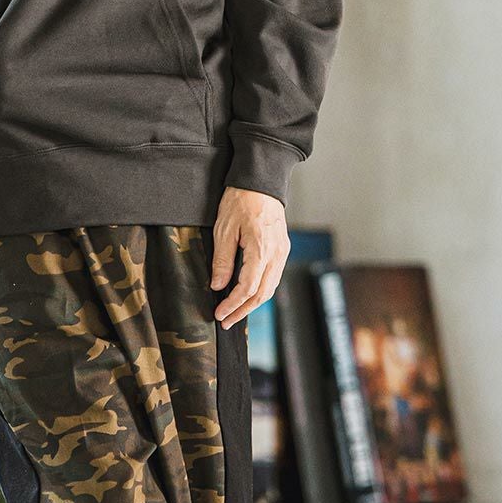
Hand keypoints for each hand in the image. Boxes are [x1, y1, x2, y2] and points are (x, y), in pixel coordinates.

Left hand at [210, 186, 288, 327]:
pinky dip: (261, 290)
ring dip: (253, 303)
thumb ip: (222, 260)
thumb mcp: (224, 229)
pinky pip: (273, 276)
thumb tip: (218, 285)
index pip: (248, 288)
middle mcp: (277, 254)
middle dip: (243, 310)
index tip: (219, 314)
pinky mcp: (282, 248)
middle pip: (262, 294)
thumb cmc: (241, 200)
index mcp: (261, 250)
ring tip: (235, 312)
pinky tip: (248, 294)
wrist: (261, 181)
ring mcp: (282, 251)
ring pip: (270, 287)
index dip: (233, 304)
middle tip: (226, 321)